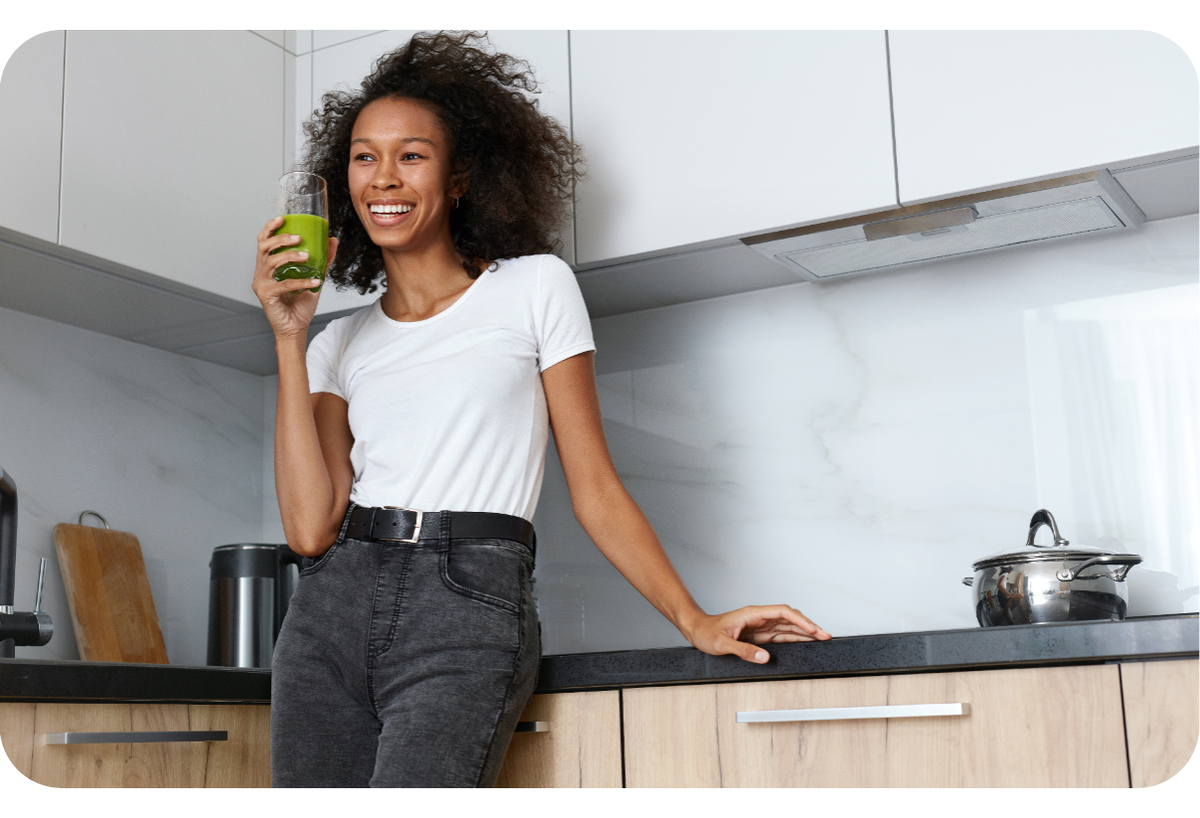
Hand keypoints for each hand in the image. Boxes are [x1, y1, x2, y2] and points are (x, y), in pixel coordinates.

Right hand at [251, 217, 338, 340]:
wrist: (296, 328)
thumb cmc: (300, 305)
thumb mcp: (314, 277)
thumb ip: (322, 260)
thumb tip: (332, 240)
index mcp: (268, 266)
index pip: (263, 241)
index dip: (270, 228)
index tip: (282, 218)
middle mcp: (260, 272)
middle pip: (264, 247)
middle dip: (281, 239)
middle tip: (298, 238)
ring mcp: (261, 283)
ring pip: (270, 262)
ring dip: (289, 256)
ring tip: (306, 256)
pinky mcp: (266, 295)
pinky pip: (283, 283)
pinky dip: (301, 281)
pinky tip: (315, 281)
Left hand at [682, 604, 830, 664]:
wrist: (696, 630)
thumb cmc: (706, 632)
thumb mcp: (722, 643)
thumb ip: (743, 650)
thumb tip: (764, 657)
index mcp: (753, 614)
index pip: (783, 613)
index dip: (800, 620)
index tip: (813, 629)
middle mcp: (759, 618)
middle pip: (790, 619)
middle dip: (808, 626)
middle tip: (825, 636)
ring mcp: (760, 626)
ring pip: (787, 627)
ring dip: (804, 632)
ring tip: (821, 639)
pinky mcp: (759, 635)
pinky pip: (780, 636)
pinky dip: (794, 639)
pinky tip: (804, 643)